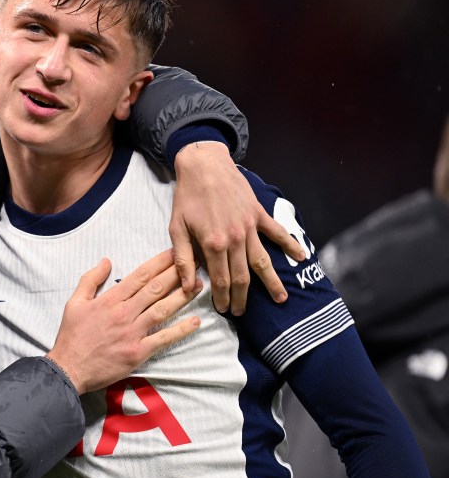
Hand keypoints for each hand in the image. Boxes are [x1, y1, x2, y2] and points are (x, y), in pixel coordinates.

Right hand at [45, 250, 201, 394]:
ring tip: (199, 285)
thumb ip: (91, 279)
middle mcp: (124, 313)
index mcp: (110, 299)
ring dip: (182, 297)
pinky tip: (195, 322)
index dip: (159, 262)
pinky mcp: (138, 352)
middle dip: (176, 273)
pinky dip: (180, 330)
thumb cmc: (71, 336)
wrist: (69, 368)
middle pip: (155, 289)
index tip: (174, 252)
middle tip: (195, 263)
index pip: (140, 276)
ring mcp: (133, 333)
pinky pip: (163, 339)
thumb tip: (106, 261)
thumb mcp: (74, 302)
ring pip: (163, 310)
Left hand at [171, 141, 306, 314]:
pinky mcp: (259, 214)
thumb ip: (183, 258)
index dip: (222, 298)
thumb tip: (188, 286)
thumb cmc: (187, 197)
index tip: (224, 310)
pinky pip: (278, 233)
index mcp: (213, 244)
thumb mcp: (176, 228)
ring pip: (263, 261)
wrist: (203, 165)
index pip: (220, 280)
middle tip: (242, 312)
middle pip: (242, 276)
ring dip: (272, 282)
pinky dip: (291, 245)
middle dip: (242, 297)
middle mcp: (235, 239)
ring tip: (281, 299)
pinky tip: (302, 257)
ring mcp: (250, 227)